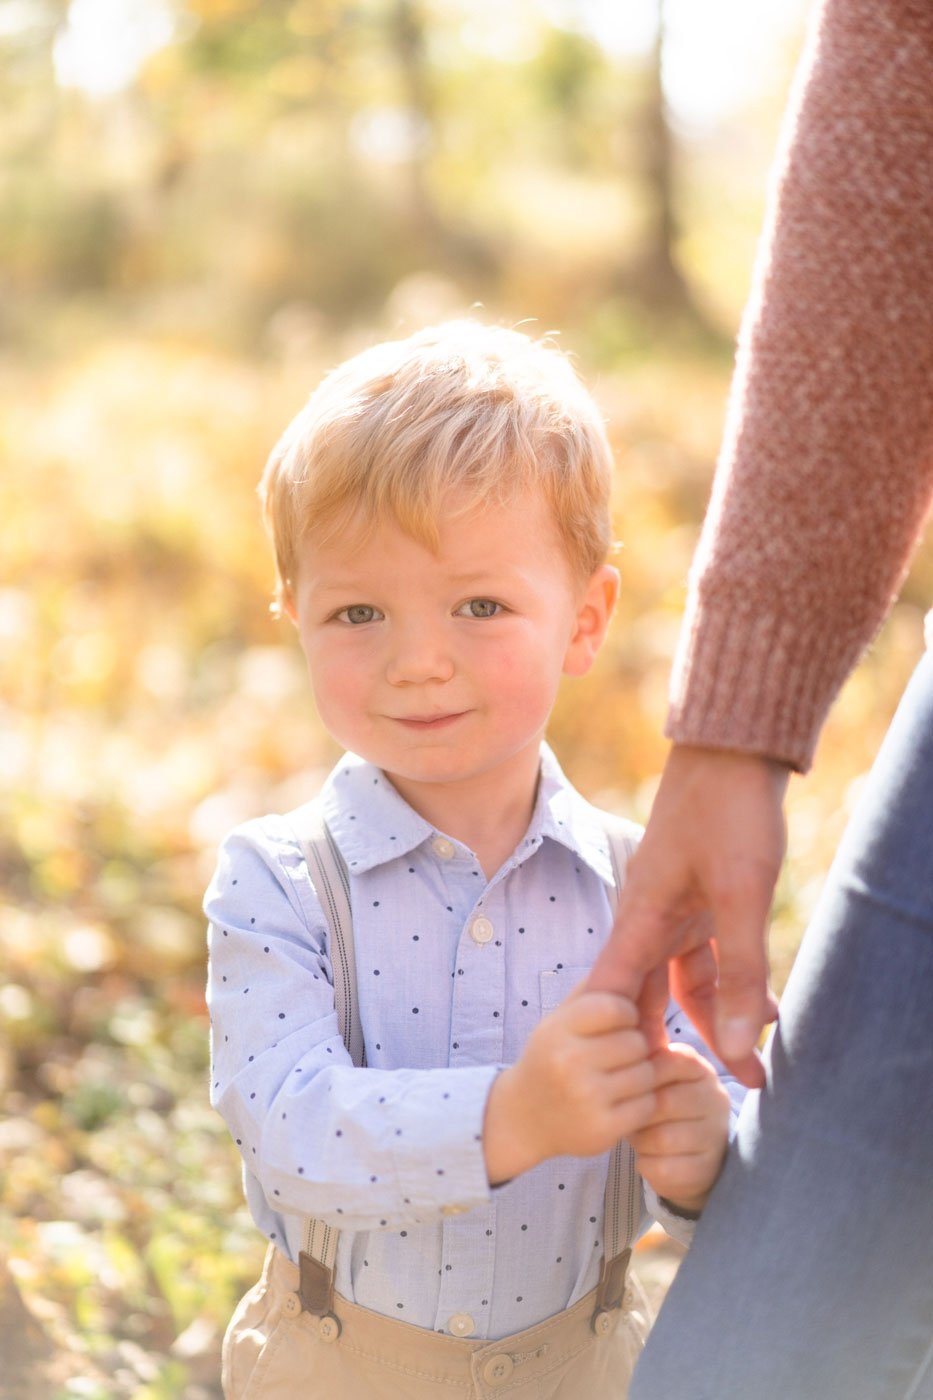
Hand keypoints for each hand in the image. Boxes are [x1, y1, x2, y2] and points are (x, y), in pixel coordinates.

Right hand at [483, 988, 655, 1184]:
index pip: (616, 1006)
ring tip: (621, 1075)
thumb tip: (631, 953)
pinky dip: (642, 1101)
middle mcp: (569, 1063)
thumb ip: (592, 989)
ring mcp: (586, 1098)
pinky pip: (647, 1105)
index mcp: (558, 1030)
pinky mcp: (603, 1130)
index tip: (617, 1023)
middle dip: (635, 1045)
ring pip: (646, 1073)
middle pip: (636, 1041)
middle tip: (620, 1053)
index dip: (626, 1012)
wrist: (523, 1117)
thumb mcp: (560, 1018)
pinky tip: (622, 1099)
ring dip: (641, 1074)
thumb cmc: (551, 1056)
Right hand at [587, 744, 787, 1085]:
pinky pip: (707, 961)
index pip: (608, 1000)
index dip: (612, 1050)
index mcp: (639, 920)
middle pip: (647, 1002)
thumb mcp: (740, 897)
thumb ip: (740, 973)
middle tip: (699, 1099)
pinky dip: (732, 988)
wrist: (736, 749)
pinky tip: (765, 1010)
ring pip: (684, 985)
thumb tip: (739, 1046)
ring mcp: (673, 911)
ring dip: (717, 1022)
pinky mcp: (700, 902)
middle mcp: (647, 921)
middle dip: (677, 1051)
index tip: (622, 1099)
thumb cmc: (729, 814)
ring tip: (754, 1066)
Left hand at [629, 1043, 730, 1213]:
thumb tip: (621, 1058)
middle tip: (626, 1116)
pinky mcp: (705, 1170)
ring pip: (661, 1139)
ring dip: (640, 1140)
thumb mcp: (657, 1081)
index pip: (672, 1061)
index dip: (642, 1074)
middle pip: (663, 1102)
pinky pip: (662, 1168)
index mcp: (701, 1072)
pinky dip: (646, 1164)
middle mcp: (715, 1101)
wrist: (691, 1154)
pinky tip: (647, 1158)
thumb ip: (643, 1066)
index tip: (626, 1085)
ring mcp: (714, 1137)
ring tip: (638, 1137)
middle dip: (636, 1113)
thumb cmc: (663, 1108)